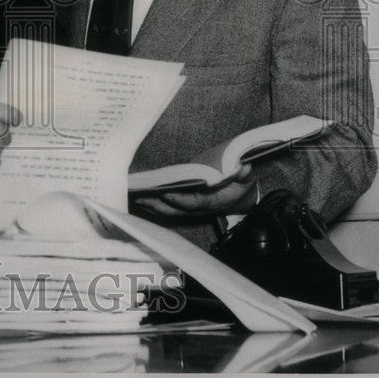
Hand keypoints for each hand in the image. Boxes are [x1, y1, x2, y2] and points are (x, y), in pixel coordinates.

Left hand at [132, 164, 258, 218]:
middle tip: (138, 194)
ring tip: (132, 195)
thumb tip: (243, 167)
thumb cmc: (241, 187)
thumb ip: (244, 175)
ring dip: (149, 204)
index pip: (195, 203)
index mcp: (214, 202)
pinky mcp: (184, 208)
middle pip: (174, 209)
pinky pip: (164, 208)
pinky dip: (151, 204)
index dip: (181, 200)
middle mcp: (199, 209)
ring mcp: (190, 210)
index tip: (167, 194)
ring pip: (167, 210)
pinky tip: (137, 197)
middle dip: (156, 203)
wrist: (242, 201)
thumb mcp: (247, 180)